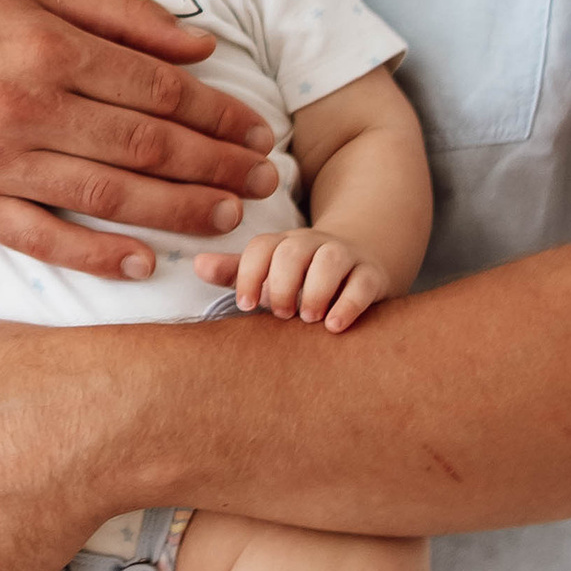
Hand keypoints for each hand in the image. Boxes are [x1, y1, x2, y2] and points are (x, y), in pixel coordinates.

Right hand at [0, 0, 277, 277]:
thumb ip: (119, 15)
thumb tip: (202, 45)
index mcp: (47, 46)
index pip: (156, 87)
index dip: (217, 114)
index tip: (258, 132)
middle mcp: (26, 104)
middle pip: (145, 145)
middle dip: (217, 167)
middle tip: (266, 182)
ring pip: (109, 195)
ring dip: (179, 211)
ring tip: (229, 218)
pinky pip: (45, 239)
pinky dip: (98, 256)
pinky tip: (144, 263)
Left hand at [192, 227, 391, 329]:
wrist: (360, 263)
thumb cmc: (302, 277)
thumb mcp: (269, 273)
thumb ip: (236, 272)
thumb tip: (198, 265)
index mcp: (283, 244)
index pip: (261, 247)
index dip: (249, 274)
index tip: (245, 305)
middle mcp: (314, 244)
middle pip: (293, 251)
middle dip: (282, 284)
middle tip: (281, 314)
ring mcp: (346, 256)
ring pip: (331, 259)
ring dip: (315, 290)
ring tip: (308, 317)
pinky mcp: (372, 275)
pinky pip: (363, 283)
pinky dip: (348, 304)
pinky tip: (333, 326)